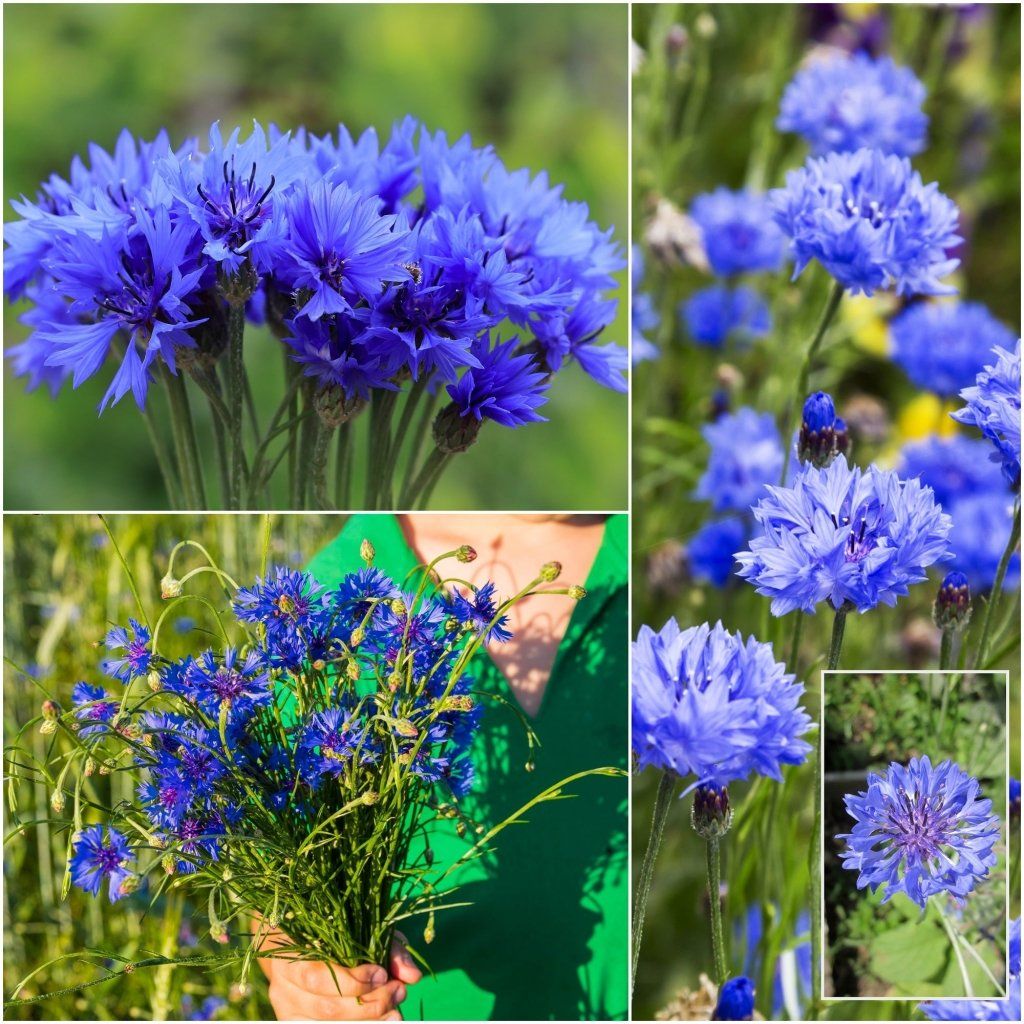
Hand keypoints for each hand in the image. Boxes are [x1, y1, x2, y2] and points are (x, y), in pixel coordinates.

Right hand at [254, 920, 421, 1020]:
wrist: (302, 949)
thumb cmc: (337, 934)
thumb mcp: (365, 930)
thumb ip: (389, 950)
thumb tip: (411, 976)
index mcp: (290, 954)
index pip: (316, 975)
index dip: (352, 980)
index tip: (383, 974)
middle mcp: (282, 986)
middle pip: (326, 1008)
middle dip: (368, 1004)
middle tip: (398, 993)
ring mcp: (287, 1011)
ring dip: (367, 1021)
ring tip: (395, 1013)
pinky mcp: (295, 1023)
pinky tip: (379, 1022)